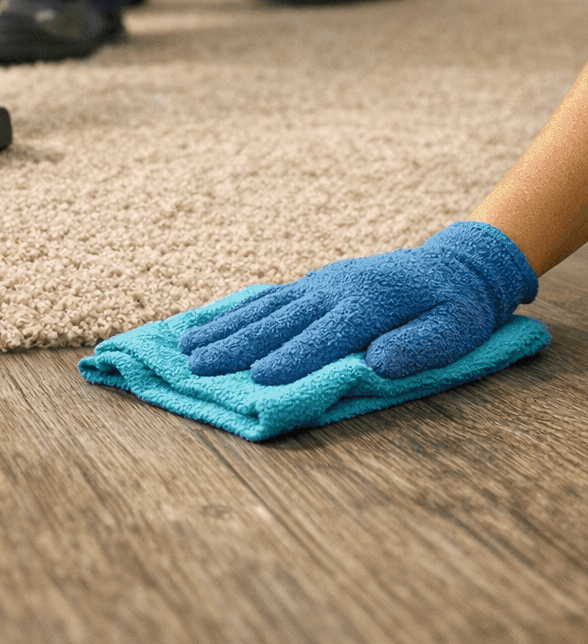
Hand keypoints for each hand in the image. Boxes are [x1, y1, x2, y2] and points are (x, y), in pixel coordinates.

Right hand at [179, 222, 536, 384]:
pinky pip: (267, 299)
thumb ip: (419, 346)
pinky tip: (209, 324)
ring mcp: (318, 284)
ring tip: (187, 347)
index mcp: (368, 303)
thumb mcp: (456, 331)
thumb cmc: (456, 308)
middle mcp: (334, 289)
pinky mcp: (311, 284)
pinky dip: (236, 313)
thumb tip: (377, 362)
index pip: (324, 336)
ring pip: (264, 309)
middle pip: (279, 321)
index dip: (292, 358)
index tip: (258, 378)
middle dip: (236, 345)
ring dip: (224, 329)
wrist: (454, 265)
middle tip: (198, 365)